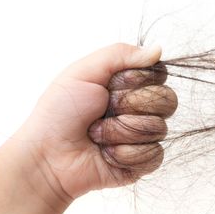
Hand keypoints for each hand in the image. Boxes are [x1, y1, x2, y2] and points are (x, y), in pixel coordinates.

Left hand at [17, 43, 176, 200]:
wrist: (47, 156)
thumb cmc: (59, 112)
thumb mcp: (84, 71)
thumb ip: (121, 53)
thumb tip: (158, 50)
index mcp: (129, 85)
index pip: (159, 74)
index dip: (137, 80)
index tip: (111, 86)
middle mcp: (140, 109)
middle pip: (167, 100)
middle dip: (130, 105)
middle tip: (102, 111)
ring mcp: (143, 136)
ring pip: (158, 128)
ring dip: (121, 131)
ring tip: (97, 135)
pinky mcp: (143, 162)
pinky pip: (154, 154)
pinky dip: (126, 154)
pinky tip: (106, 154)